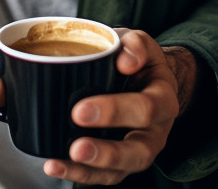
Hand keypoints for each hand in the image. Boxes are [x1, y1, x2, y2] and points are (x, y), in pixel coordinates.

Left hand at [42, 29, 195, 184]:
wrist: (143, 75)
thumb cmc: (135, 58)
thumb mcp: (139, 42)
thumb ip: (134, 43)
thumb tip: (125, 61)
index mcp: (163, 99)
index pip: (146, 109)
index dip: (116, 111)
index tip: (80, 109)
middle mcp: (156, 132)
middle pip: (138, 151)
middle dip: (106, 151)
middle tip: (76, 145)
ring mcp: (138, 150)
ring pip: (121, 171)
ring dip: (90, 169)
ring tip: (62, 161)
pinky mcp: (120, 162)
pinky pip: (103, 175)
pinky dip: (78, 173)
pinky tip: (54, 165)